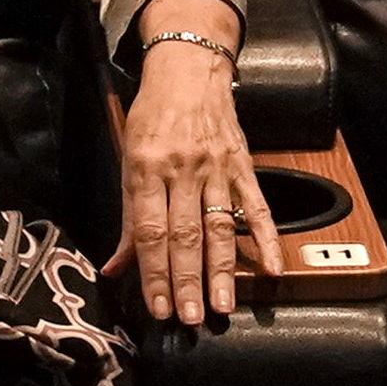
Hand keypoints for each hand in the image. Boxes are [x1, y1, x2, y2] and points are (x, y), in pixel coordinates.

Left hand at [120, 0, 270, 328]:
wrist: (189, 69)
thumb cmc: (152, 116)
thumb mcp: (127, 159)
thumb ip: (127, 218)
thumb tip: (113, 267)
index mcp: (146, 168)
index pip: (151, 230)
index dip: (154, 272)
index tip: (157, 306)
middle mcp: (182, 169)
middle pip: (186, 234)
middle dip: (187, 280)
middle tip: (191, 317)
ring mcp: (217, 168)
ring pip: (221, 227)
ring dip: (222, 270)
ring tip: (223, 305)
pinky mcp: (243, 165)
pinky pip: (258, 206)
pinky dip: (267, 238)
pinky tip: (273, 268)